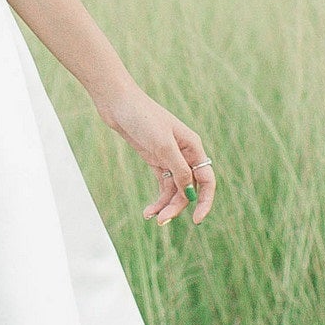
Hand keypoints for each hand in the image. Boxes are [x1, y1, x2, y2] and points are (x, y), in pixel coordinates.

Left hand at [92, 82, 216, 225]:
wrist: (118, 103)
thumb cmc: (142, 118)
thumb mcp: (162, 145)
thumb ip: (178, 168)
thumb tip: (190, 191)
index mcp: (193, 147)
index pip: (206, 180)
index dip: (205, 201)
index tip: (197, 220)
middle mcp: (184, 154)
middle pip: (188, 188)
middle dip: (178, 206)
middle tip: (162, 221)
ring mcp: (169, 157)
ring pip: (174, 189)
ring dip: (165, 205)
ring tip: (151, 217)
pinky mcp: (155, 159)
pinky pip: (162, 185)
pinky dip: (158, 198)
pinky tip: (148, 210)